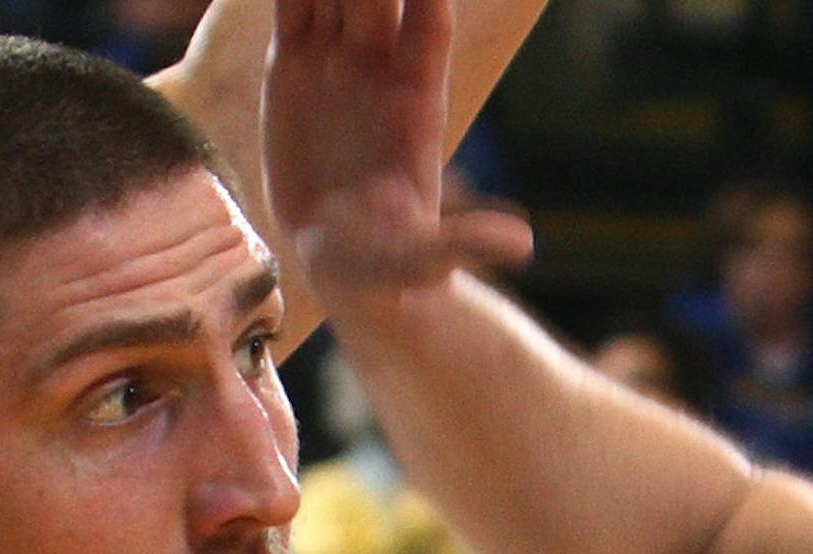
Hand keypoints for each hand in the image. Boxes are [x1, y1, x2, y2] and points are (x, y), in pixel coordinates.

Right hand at [264, 0, 530, 304]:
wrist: (344, 269)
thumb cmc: (391, 269)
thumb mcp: (422, 261)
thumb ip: (461, 244)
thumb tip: (521, 246)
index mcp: (418, 99)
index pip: (430, 21)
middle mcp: (380, 71)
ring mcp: (336, 64)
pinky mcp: (291, 71)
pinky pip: (291, 10)